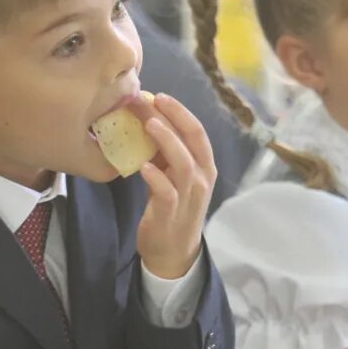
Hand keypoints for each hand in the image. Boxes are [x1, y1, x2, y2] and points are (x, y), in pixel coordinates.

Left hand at [134, 93, 216, 281]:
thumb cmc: (171, 207)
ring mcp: (189, 197)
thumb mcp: (173, 175)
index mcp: (204, 166)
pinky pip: (167, 193)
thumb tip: (145, 119)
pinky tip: (143, 166)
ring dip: (167, 141)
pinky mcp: (172, 214)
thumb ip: (165, 153)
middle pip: (193, 141)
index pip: (197, 131)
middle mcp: (202, 179)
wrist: (173, 252)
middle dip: (173, 117)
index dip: (180, 111)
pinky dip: (157, 178)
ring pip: (184, 164)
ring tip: (149, 125)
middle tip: (151, 100)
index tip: (160, 96)